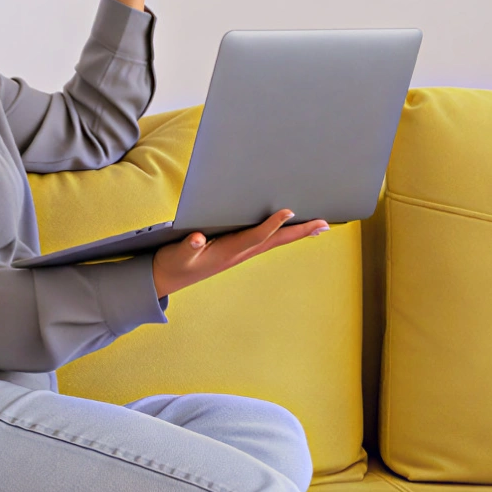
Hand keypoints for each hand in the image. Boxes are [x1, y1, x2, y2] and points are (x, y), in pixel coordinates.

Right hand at [152, 210, 329, 298]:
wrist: (166, 280)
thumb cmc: (173, 265)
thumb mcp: (177, 255)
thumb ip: (188, 247)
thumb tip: (198, 238)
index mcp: (227, 253)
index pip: (255, 236)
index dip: (272, 224)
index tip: (289, 211)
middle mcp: (238, 254)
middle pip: (275, 241)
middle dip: (300, 232)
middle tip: (325, 224)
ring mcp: (238, 253)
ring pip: (273, 242)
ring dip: (296, 234)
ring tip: (317, 226)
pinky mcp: (234, 251)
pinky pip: (264, 242)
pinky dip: (281, 234)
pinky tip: (288, 230)